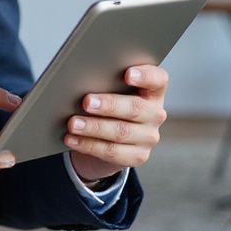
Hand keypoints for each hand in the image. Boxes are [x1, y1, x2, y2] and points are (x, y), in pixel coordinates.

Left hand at [65, 65, 168, 183]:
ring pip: (121, 132)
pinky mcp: (137, 156)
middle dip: (108, 105)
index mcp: (152, 90)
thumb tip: (79, 80)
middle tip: (86, 102)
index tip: (127, 74)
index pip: (158, 79)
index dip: (145, 76)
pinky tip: (72, 139)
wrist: (106, 137)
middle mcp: (155, 113)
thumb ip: (104, 82)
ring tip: (73, 123)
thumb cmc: (107, 104)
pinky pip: (112, 152)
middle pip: (135, 108)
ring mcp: (149, 137)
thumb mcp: (109, 90)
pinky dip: (88, 144)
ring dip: (93, 127)